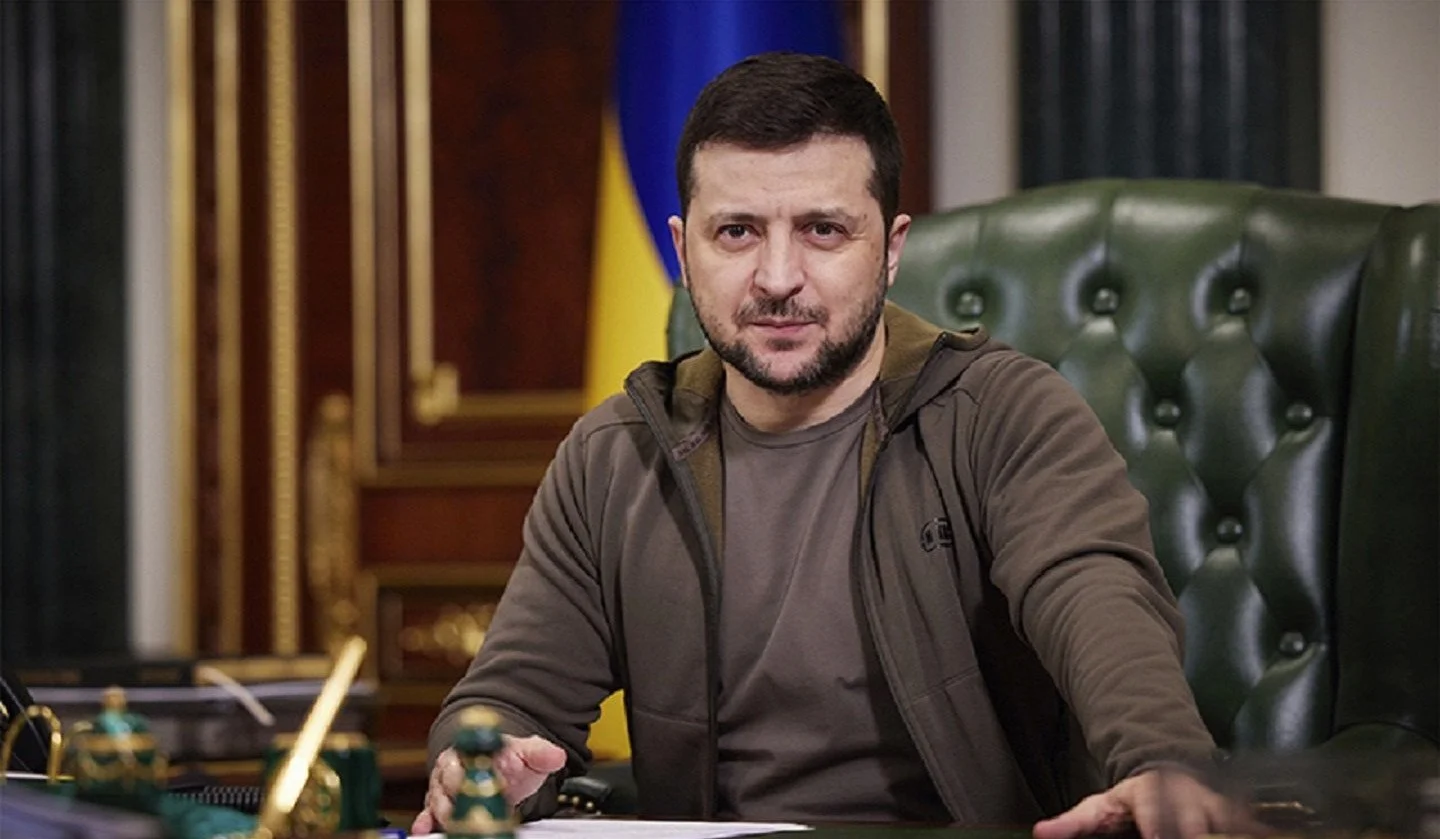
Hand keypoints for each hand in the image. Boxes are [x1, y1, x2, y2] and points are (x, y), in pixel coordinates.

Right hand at [410, 735, 567, 833]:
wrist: (496, 769)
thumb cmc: (508, 760)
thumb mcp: (528, 755)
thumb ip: (541, 754)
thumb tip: (556, 756)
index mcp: (475, 749)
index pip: (472, 756)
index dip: (479, 768)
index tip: (491, 780)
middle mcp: (454, 765)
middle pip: (451, 780)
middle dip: (462, 794)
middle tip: (477, 808)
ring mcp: (443, 786)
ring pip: (439, 799)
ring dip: (447, 812)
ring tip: (458, 823)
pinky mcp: (437, 806)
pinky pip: (428, 813)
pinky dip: (426, 821)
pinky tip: (426, 828)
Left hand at [1033, 768, 1257, 838]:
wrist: (1168, 772)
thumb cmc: (1132, 800)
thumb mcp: (1098, 806)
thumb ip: (1072, 823)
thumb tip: (1041, 834)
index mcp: (1152, 794)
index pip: (1159, 816)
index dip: (1162, 830)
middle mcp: (1190, 797)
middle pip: (1200, 825)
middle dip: (1197, 835)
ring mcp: (1218, 806)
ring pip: (1232, 825)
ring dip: (1231, 833)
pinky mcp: (1239, 816)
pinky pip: (1254, 828)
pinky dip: (1257, 832)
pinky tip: (1268, 837)